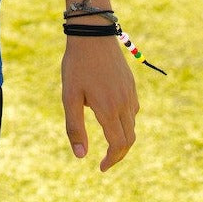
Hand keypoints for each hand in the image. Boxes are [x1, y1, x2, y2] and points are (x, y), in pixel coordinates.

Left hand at [62, 34, 139, 170]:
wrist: (92, 34)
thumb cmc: (77, 65)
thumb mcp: (69, 96)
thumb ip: (75, 126)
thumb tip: (81, 156)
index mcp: (109, 110)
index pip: (117, 145)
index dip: (111, 160)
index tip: (101, 167)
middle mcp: (124, 105)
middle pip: (129, 139)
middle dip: (118, 153)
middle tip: (106, 160)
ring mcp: (130, 94)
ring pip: (132, 125)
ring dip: (123, 137)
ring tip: (108, 140)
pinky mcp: (131, 85)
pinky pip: (133, 110)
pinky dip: (126, 121)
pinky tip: (113, 117)